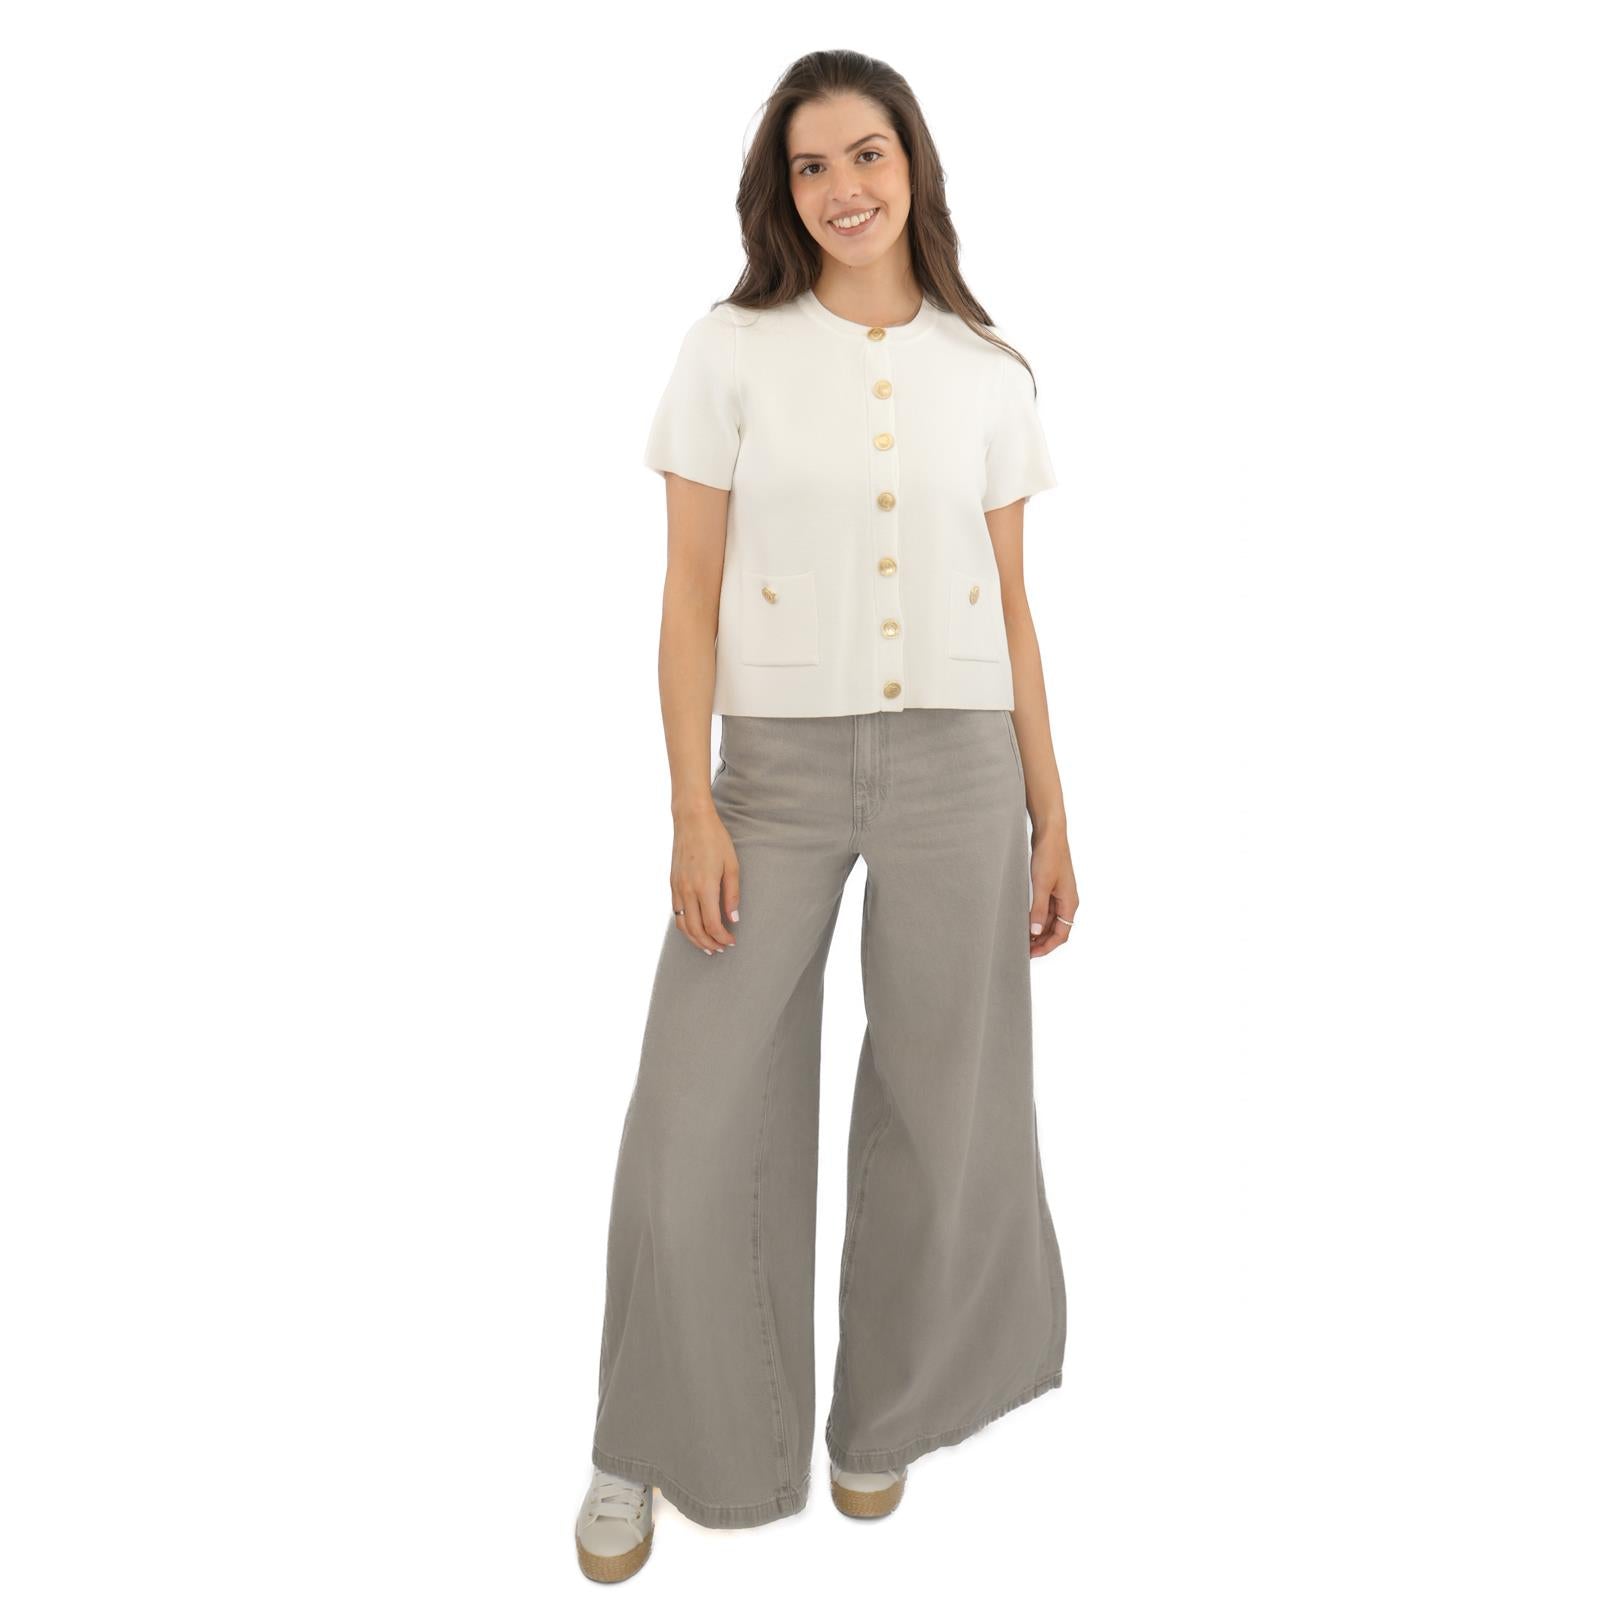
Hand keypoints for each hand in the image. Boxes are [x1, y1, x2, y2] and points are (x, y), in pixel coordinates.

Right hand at [670, 802, 739, 953]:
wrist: (691, 820)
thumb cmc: (716, 840)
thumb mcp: (732, 866)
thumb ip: (732, 894)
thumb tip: (733, 919)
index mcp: (705, 887)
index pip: (712, 925)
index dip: (722, 937)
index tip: (732, 941)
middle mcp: (687, 891)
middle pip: (695, 930)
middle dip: (709, 943)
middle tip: (721, 949)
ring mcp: (677, 887)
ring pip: (682, 924)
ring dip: (695, 939)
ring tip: (707, 946)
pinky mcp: (672, 883)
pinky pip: (676, 912)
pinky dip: (685, 925)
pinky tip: (694, 928)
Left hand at [1026, 826, 1077, 957]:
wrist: (1050, 833)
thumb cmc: (1049, 856)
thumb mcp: (1041, 885)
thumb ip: (1039, 910)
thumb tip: (1037, 932)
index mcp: (1070, 903)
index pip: (1062, 935)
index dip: (1046, 947)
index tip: (1031, 954)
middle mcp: (1067, 901)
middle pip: (1057, 930)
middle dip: (1042, 942)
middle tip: (1023, 949)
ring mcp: (1060, 895)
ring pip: (1051, 921)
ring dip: (1039, 931)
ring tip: (1022, 938)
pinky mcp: (1051, 888)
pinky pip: (1046, 910)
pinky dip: (1037, 919)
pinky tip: (1025, 921)